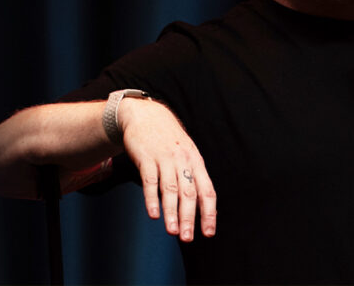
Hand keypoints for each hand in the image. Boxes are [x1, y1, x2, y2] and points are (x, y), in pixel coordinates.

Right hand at [119, 98, 216, 240]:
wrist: (144, 115)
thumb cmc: (167, 139)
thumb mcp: (185, 153)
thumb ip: (192, 177)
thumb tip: (200, 208)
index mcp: (196, 162)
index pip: (207, 191)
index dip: (209, 213)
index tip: (208, 233)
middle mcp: (183, 160)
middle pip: (189, 193)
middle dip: (189, 218)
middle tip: (187, 238)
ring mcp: (164, 158)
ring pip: (170, 189)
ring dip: (172, 212)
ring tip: (172, 232)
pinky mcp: (146, 157)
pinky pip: (150, 181)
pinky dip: (152, 199)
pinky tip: (153, 214)